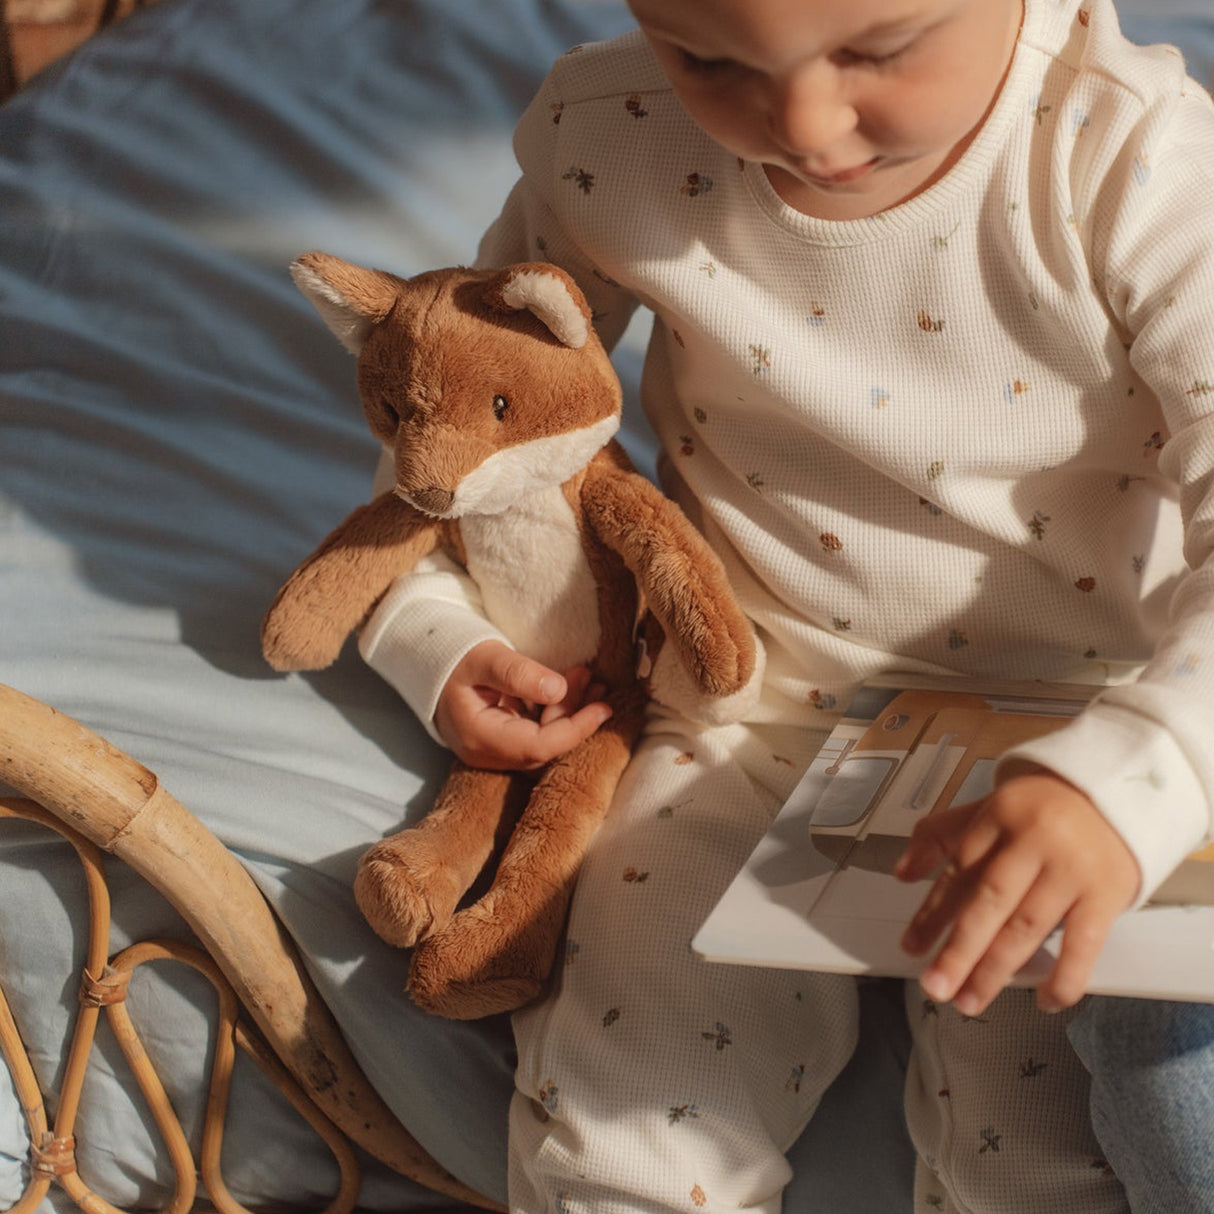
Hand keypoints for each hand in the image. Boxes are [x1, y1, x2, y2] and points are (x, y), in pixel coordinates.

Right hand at [434, 640, 611, 771]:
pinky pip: (534, 732)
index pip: (539, 747)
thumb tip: (558, 690)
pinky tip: (570, 686)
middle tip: (596, 682)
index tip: (603, 707)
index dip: (576, 729)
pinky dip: (554, 711)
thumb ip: (518, 673)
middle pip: (544, 746)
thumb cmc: (451, 655)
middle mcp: (486, 752)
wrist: (422, 658)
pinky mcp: (498, 738)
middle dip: (575, 716)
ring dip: (568, 712)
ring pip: (542, 740)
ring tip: (589, 680)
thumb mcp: (484, 657)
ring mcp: (491, 749)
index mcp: (480, 737)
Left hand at [895, 769, 1140, 1014]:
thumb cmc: (1043, 809)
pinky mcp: (1107, 894)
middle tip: (935, 986)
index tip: (911, 946)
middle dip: (958, 949)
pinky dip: (1063, 977)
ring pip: (1027, 926)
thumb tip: (902, 872)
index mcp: (999, 816)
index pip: (959, 870)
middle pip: (988, 901)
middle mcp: (1033, 842)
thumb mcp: (989, 808)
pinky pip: (1083, 944)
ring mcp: (1071, 870)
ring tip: (969, 1000)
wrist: (1117, 795)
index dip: (932, 911)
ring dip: (995, 970)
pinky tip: (1043, 1001)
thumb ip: (943, 836)